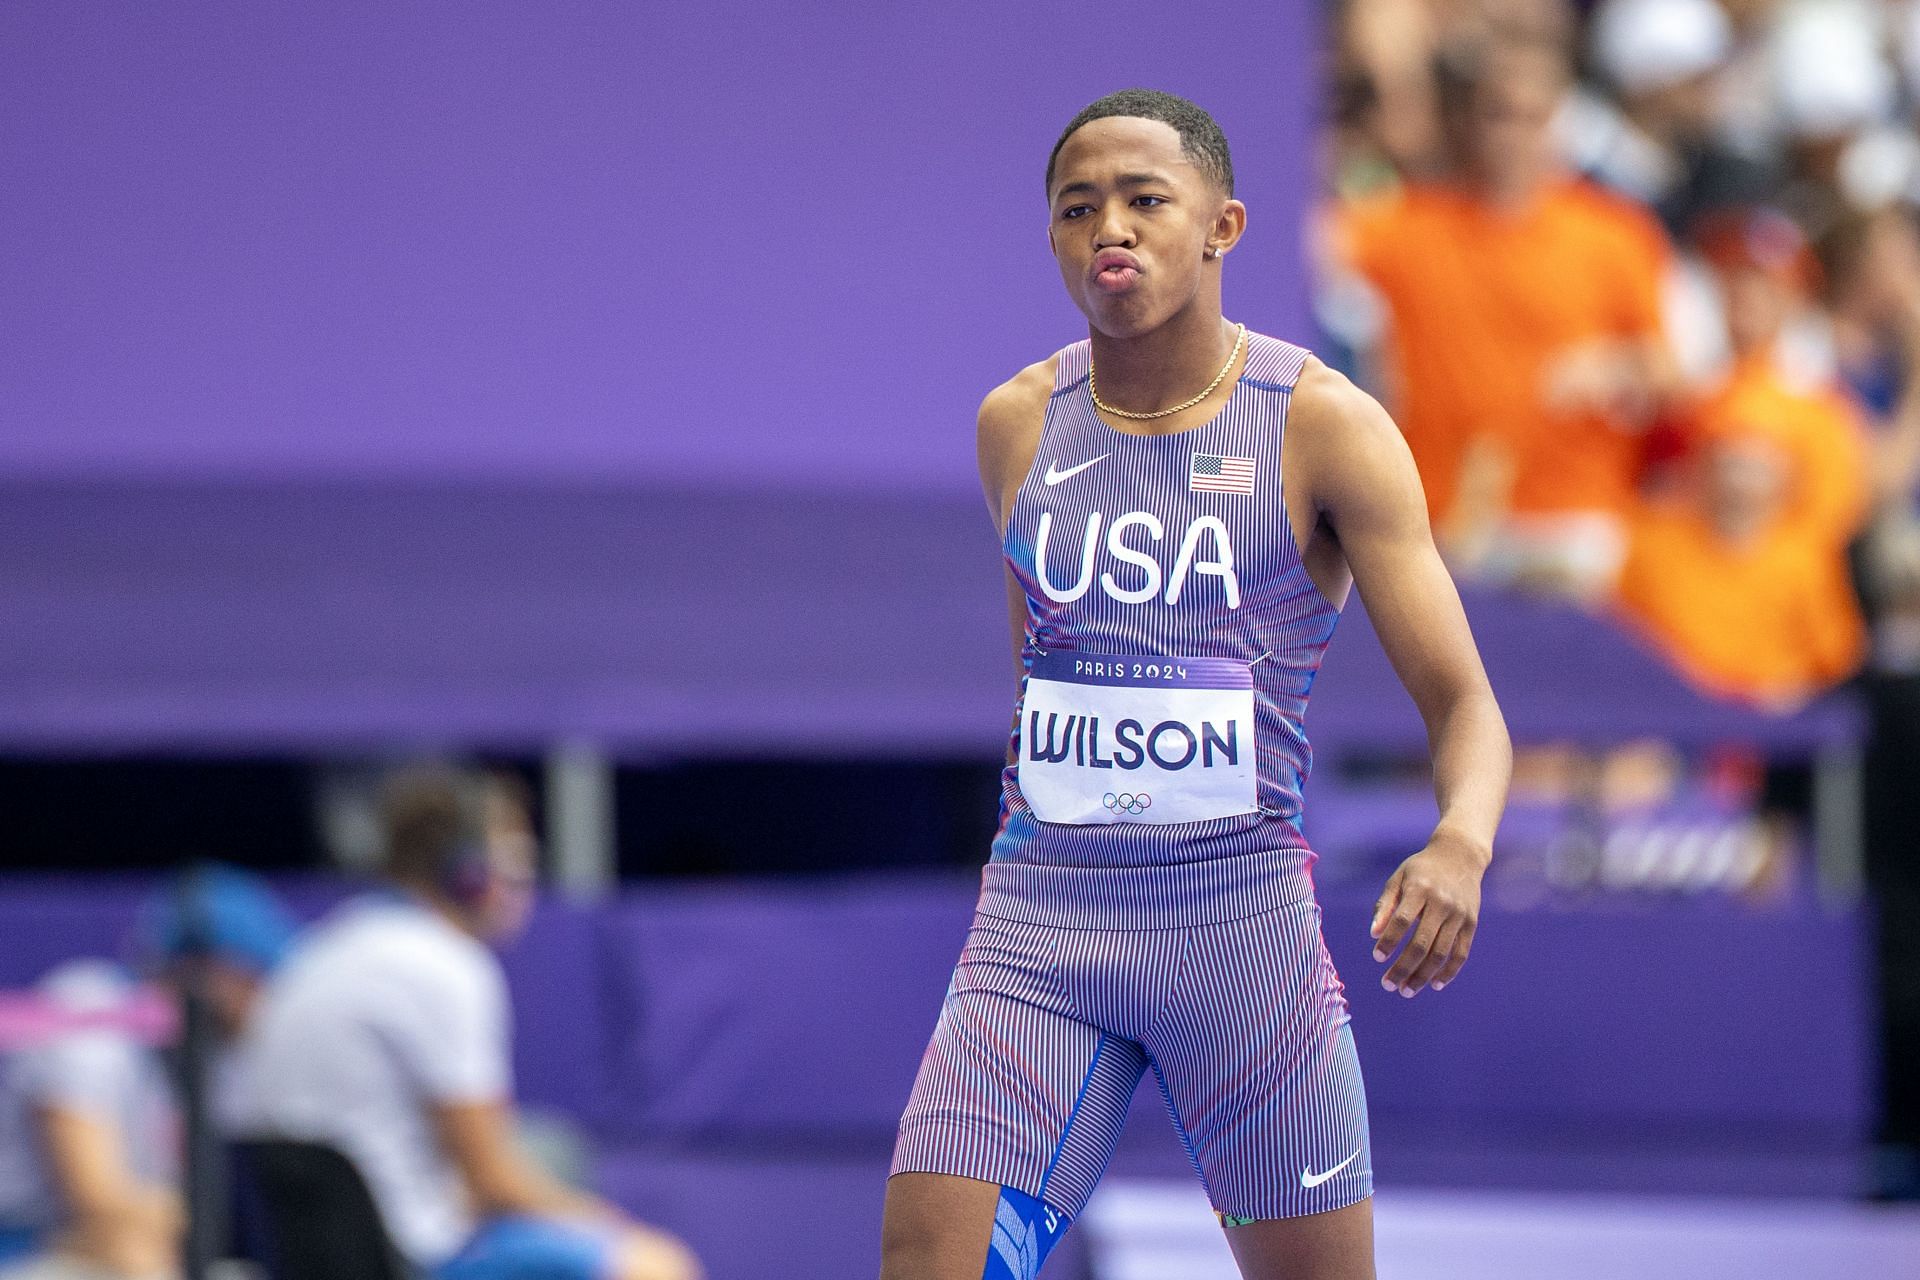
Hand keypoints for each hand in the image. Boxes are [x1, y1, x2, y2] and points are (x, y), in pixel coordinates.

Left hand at [1370, 830, 1487, 996]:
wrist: (1460, 856)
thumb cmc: (1422, 869)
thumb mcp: (1399, 878)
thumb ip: (1385, 905)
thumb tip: (1373, 934)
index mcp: (1420, 889)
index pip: (1402, 921)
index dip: (1390, 941)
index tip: (1377, 957)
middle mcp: (1441, 903)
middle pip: (1422, 943)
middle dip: (1404, 968)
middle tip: (1388, 985)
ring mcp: (1459, 915)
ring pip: (1441, 953)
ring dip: (1423, 975)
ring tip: (1406, 990)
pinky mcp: (1471, 923)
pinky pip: (1461, 953)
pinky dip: (1449, 971)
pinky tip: (1435, 984)